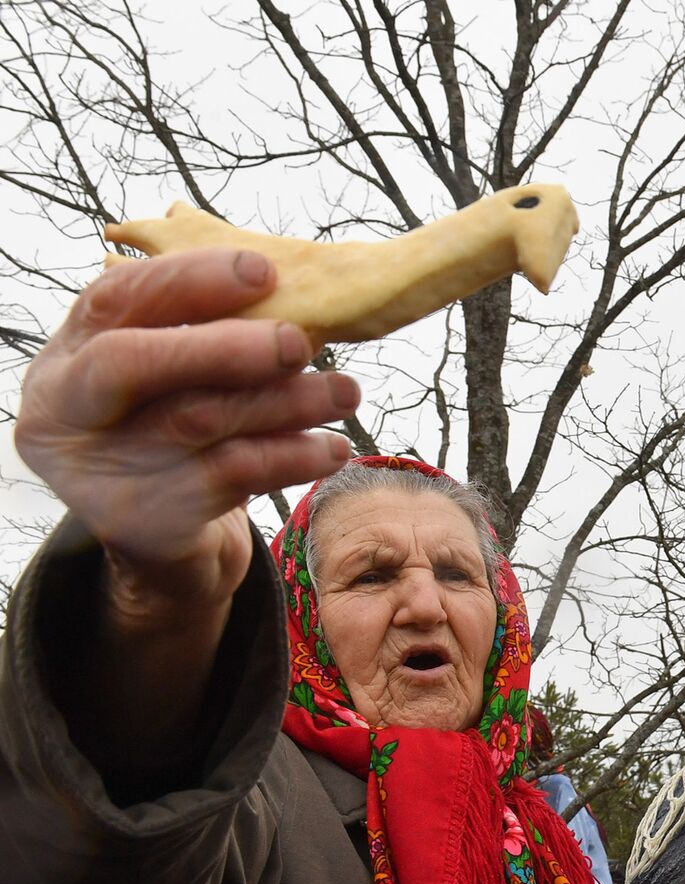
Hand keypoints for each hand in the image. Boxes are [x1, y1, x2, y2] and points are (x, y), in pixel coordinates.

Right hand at [15, 248, 355, 628]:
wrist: (160, 538)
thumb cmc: (173, 433)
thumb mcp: (171, 380)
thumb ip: (205, 336)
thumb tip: (296, 294)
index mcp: (67, 356)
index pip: (114, 298)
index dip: (188, 280)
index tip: (263, 271)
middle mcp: (65, 411)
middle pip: (132, 362)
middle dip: (222, 345)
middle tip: (298, 342)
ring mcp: (97, 470)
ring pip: (197, 420)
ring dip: (284, 401)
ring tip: (345, 393)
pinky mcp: (144, 520)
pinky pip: (230, 476)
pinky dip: (293, 456)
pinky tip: (333, 448)